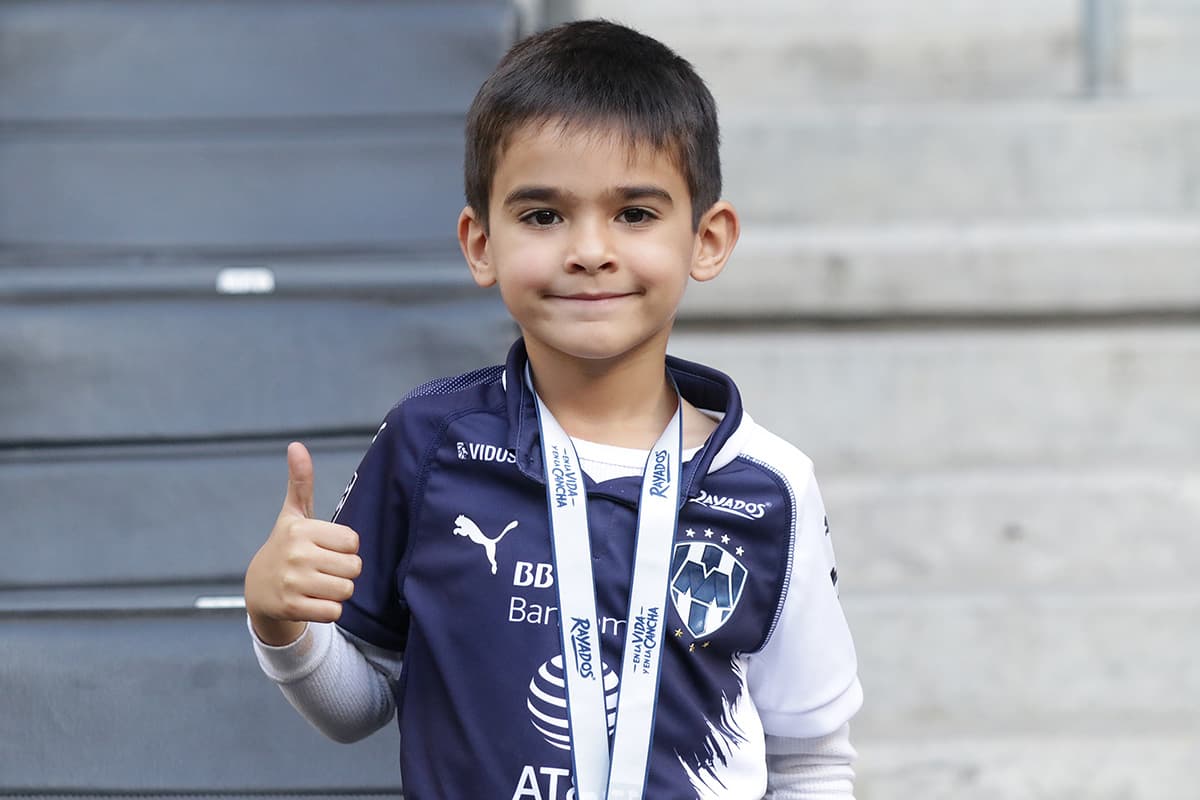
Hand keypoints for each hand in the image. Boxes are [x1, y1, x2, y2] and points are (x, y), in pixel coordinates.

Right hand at [244, 442, 361, 645]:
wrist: (258, 589)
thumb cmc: (287, 547)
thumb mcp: (293, 514)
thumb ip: (300, 482)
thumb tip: (296, 445)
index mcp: (301, 530)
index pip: (353, 541)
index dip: (345, 548)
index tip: (326, 548)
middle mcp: (296, 554)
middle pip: (354, 568)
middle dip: (345, 571)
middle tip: (324, 569)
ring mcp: (293, 583)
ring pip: (346, 590)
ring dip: (338, 592)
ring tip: (319, 585)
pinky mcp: (292, 608)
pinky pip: (334, 612)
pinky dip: (329, 610)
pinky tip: (313, 601)